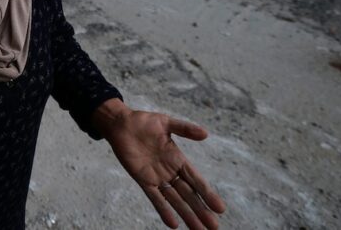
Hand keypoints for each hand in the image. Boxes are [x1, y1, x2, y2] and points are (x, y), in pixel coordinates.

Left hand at [92, 99, 225, 228]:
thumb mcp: (166, 123)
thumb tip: (206, 133)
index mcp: (178, 159)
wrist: (120, 124)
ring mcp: (157, 177)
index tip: (220, 208)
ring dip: (186, 214)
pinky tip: (173, 224)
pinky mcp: (142, 180)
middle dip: (201, 210)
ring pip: (174, 200)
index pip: (196, 180)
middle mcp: (170, 171)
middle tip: (213, 227)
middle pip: (189, 194)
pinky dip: (163, 210)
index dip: (208, 194)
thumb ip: (184, 129)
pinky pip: (155, 198)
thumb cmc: (143, 121)